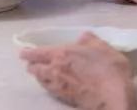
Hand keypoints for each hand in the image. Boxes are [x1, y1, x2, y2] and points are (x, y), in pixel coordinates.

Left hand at [21, 33, 136, 109]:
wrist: (113, 97)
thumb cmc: (108, 68)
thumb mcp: (101, 46)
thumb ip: (89, 39)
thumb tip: (82, 37)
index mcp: (60, 54)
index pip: (36, 53)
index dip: (27, 53)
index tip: (22, 52)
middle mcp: (55, 71)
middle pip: (34, 69)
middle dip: (32, 65)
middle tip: (32, 63)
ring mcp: (59, 87)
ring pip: (41, 81)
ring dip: (39, 77)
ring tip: (41, 74)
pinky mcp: (66, 99)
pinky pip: (51, 91)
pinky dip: (49, 87)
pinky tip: (55, 85)